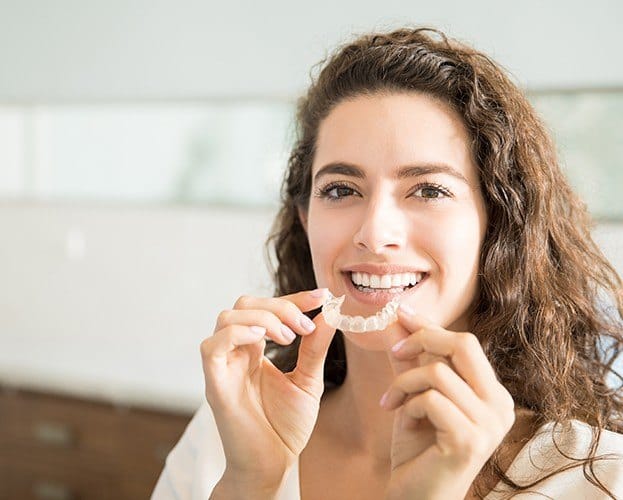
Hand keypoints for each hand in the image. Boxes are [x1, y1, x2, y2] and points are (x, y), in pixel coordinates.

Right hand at [200, 289, 335, 491]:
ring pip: (227, 317)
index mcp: (255, 350)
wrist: (274, 465)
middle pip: (244, 305)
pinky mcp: (215, 384)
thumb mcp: (308, 380)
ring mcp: (223, 366)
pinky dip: (237, 333)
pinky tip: (264, 341)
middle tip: (305, 326)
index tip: (322, 297)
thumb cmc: (286, 426)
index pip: (267, 309)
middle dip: (279, 306)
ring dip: (263, 318)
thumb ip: (314, 348)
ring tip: (289, 338)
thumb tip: (329, 314)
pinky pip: (212, 346)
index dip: (293, 298)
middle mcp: (236, 353)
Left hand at [381, 305, 515, 499]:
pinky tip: (402, 420)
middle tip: (394, 351)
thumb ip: (411, 360)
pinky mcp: (470, 440)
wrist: (416, 496)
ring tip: (392, 401)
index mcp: (493, 393)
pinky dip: (408, 404)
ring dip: (404, 382)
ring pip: (438, 372)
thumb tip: (398, 320)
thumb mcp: (414, 395)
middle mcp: (501, 406)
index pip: (465, 343)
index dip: (430, 326)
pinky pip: (430, 399)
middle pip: (464, 344)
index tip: (400, 312)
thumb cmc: (419, 448)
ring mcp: (490, 424)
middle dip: (422, 339)